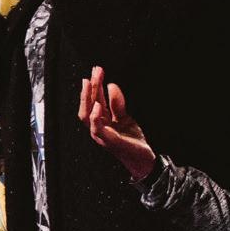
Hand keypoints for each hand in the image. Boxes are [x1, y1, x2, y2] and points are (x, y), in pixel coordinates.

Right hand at [77, 66, 155, 182]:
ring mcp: (101, 135)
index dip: (92, 87)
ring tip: (91, 83)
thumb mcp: (125, 116)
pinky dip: (95, 117)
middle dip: (90, 87)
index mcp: (101, 121)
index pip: (92, 101)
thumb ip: (117, 103)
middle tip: (95, 71)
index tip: (95, 72)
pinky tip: (97, 105)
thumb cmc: (131, 140)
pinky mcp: (108, 141)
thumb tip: (111, 85)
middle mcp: (97, 127)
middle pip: (88, 105)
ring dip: (88, 98)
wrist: (142, 159)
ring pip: (87, 115)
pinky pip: (97, 128)